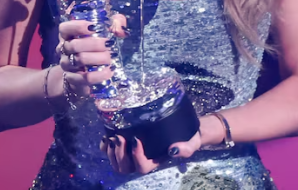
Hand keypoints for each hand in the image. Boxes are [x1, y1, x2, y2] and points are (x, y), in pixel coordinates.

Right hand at [57, 14, 127, 95]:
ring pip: (79, 60)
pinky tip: (110, 71)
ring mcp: (67, 66)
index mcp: (68, 36)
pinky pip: (85, 78)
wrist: (81, 77)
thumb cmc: (94, 50)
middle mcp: (65, 51)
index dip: (77, 26)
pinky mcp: (74, 81)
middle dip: (94, 44)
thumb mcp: (103, 34)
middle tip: (109, 44)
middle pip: (74, 45)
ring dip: (98, 58)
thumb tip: (121, 27)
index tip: (94, 27)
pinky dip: (99, 74)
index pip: (64, 28)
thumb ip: (114, 24)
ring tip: (110, 57)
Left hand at [99, 116, 215, 173]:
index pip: (142, 167)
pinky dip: (105, 147)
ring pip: (116, 163)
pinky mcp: (126, 147)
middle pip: (124, 167)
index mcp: (155, 162)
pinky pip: (110, 153)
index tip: (136, 139)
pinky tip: (107, 137)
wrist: (183, 130)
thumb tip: (173, 150)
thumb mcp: (191, 143)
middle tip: (120, 137)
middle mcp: (142, 161)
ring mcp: (132, 155)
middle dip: (120, 154)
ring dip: (112, 151)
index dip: (136, 156)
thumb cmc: (187, 138)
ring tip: (114, 136)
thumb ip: (186, 149)